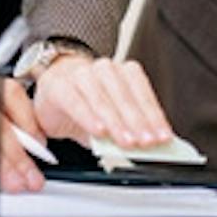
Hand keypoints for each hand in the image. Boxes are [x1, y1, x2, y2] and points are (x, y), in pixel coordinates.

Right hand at [32, 55, 172, 148]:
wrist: (54, 87)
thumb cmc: (86, 103)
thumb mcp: (110, 118)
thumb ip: (127, 129)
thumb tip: (146, 146)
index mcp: (123, 73)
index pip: (143, 94)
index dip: (155, 117)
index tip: (163, 136)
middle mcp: (104, 70)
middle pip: (125, 98)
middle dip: (138, 123)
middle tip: (146, 142)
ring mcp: (81, 75)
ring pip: (103, 100)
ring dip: (117, 123)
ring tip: (127, 142)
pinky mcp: (60, 86)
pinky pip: (76, 103)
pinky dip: (89, 118)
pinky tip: (99, 131)